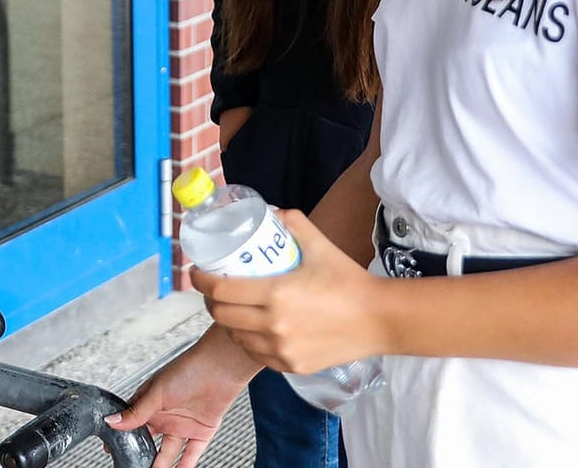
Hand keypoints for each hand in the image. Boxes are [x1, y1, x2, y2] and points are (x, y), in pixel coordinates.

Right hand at [105, 326, 258, 467]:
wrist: (222, 367)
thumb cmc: (188, 369)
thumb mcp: (156, 392)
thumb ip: (137, 412)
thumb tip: (112, 421)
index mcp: (150, 401)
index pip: (131, 422)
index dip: (122, 436)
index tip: (112, 450)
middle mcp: (165, 414)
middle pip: (149, 440)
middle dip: (141, 453)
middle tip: (133, 464)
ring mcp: (183, 424)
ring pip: (168, 452)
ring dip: (161, 464)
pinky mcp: (201, 431)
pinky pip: (192, 454)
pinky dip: (186, 466)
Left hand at [192, 209, 389, 373]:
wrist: (379, 320)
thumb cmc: (349, 281)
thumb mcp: (320, 245)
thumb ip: (294, 223)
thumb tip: (271, 211)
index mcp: (277, 294)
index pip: (221, 290)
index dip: (202, 280)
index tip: (197, 272)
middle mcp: (274, 325)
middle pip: (222, 315)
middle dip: (210, 301)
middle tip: (212, 289)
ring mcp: (282, 350)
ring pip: (236, 337)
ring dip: (226, 322)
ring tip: (229, 308)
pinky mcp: (291, 366)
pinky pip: (257, 355)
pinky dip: (247, 341)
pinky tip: (250, 330)